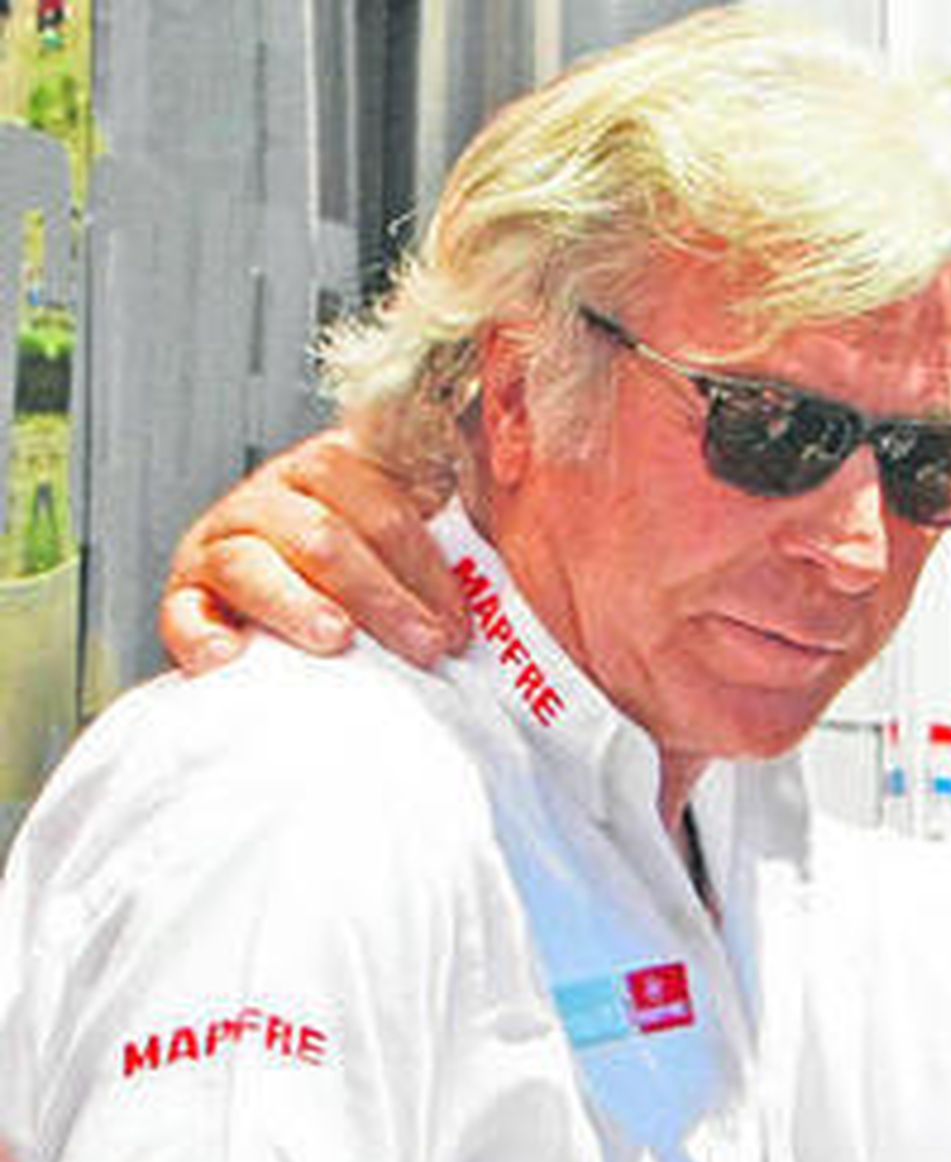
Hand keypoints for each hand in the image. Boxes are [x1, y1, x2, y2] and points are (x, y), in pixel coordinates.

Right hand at [159, 429, 470, 673]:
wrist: (297, 618)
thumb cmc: (376, 584)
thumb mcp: (418, 539)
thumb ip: (464, 510)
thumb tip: (527, 471)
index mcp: (337, 473)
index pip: (383, 503)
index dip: (426, 566)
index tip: (461, 625)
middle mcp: (275, 498)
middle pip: (326, 535)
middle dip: (383, 595)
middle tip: (428, 646)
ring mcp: (224, 544)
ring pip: (255, 563)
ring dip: (299, 604)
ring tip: (336, 640)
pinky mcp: (186, 597)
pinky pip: (183, 612)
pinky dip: (201, 635)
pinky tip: (228, 659)